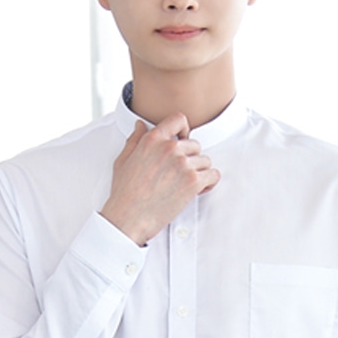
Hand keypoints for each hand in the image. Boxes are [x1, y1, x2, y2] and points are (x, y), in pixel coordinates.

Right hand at [100, 114, 220, 245]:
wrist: (128, 218)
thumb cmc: (124, 193)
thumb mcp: (123, 161)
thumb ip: (134, 140)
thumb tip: (140, 126)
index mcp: (153, 140)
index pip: (178, 119)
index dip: (183, 130)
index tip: (182, 140)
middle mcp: (170, 148)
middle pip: (195, 144)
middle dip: (190, 158)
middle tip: (180, 174)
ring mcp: (183, 164)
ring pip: (205, 161)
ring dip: (199, 172)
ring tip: (186, 185)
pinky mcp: (193, 182)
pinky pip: (213, 175)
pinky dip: (209, 183)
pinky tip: (198, 190)